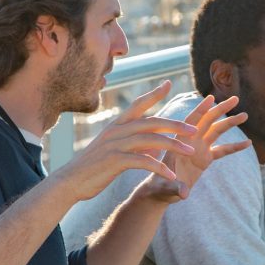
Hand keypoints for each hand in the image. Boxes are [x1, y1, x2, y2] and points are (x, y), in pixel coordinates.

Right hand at [51, 81, 198, 201]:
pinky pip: (143, 161)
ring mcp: (115, 145)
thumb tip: (154, 145)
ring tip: (190, 151)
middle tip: (194, 129)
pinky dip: (159, 167)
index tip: (169, 83)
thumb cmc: (93, 167)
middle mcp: (116, 131)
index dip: (154, 94)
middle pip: (151, 122)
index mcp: (116, 125)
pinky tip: (172, 174)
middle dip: (175, 125)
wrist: (70, 182)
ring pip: (151, 140)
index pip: (138, 105)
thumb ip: (134, 145)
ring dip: (173, 145)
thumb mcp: (114, 150)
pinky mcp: (115, 161)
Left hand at [139, 95, 251, 201]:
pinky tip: (248, 142)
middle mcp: (190, 142)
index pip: (191, 122)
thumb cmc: (159, 186)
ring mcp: (199, 149)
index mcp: (180, 142)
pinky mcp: (205, 159)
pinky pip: (222, 150)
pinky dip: (234, 146)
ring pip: (217, 131)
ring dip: (230, 122)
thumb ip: (176, 188)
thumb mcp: (166, 187)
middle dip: (221, 109)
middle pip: (208, 121)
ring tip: (245, 115)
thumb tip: (184, 193)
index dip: (201, 110)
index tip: (211, 98)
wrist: (160, 191)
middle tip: (236, 99)